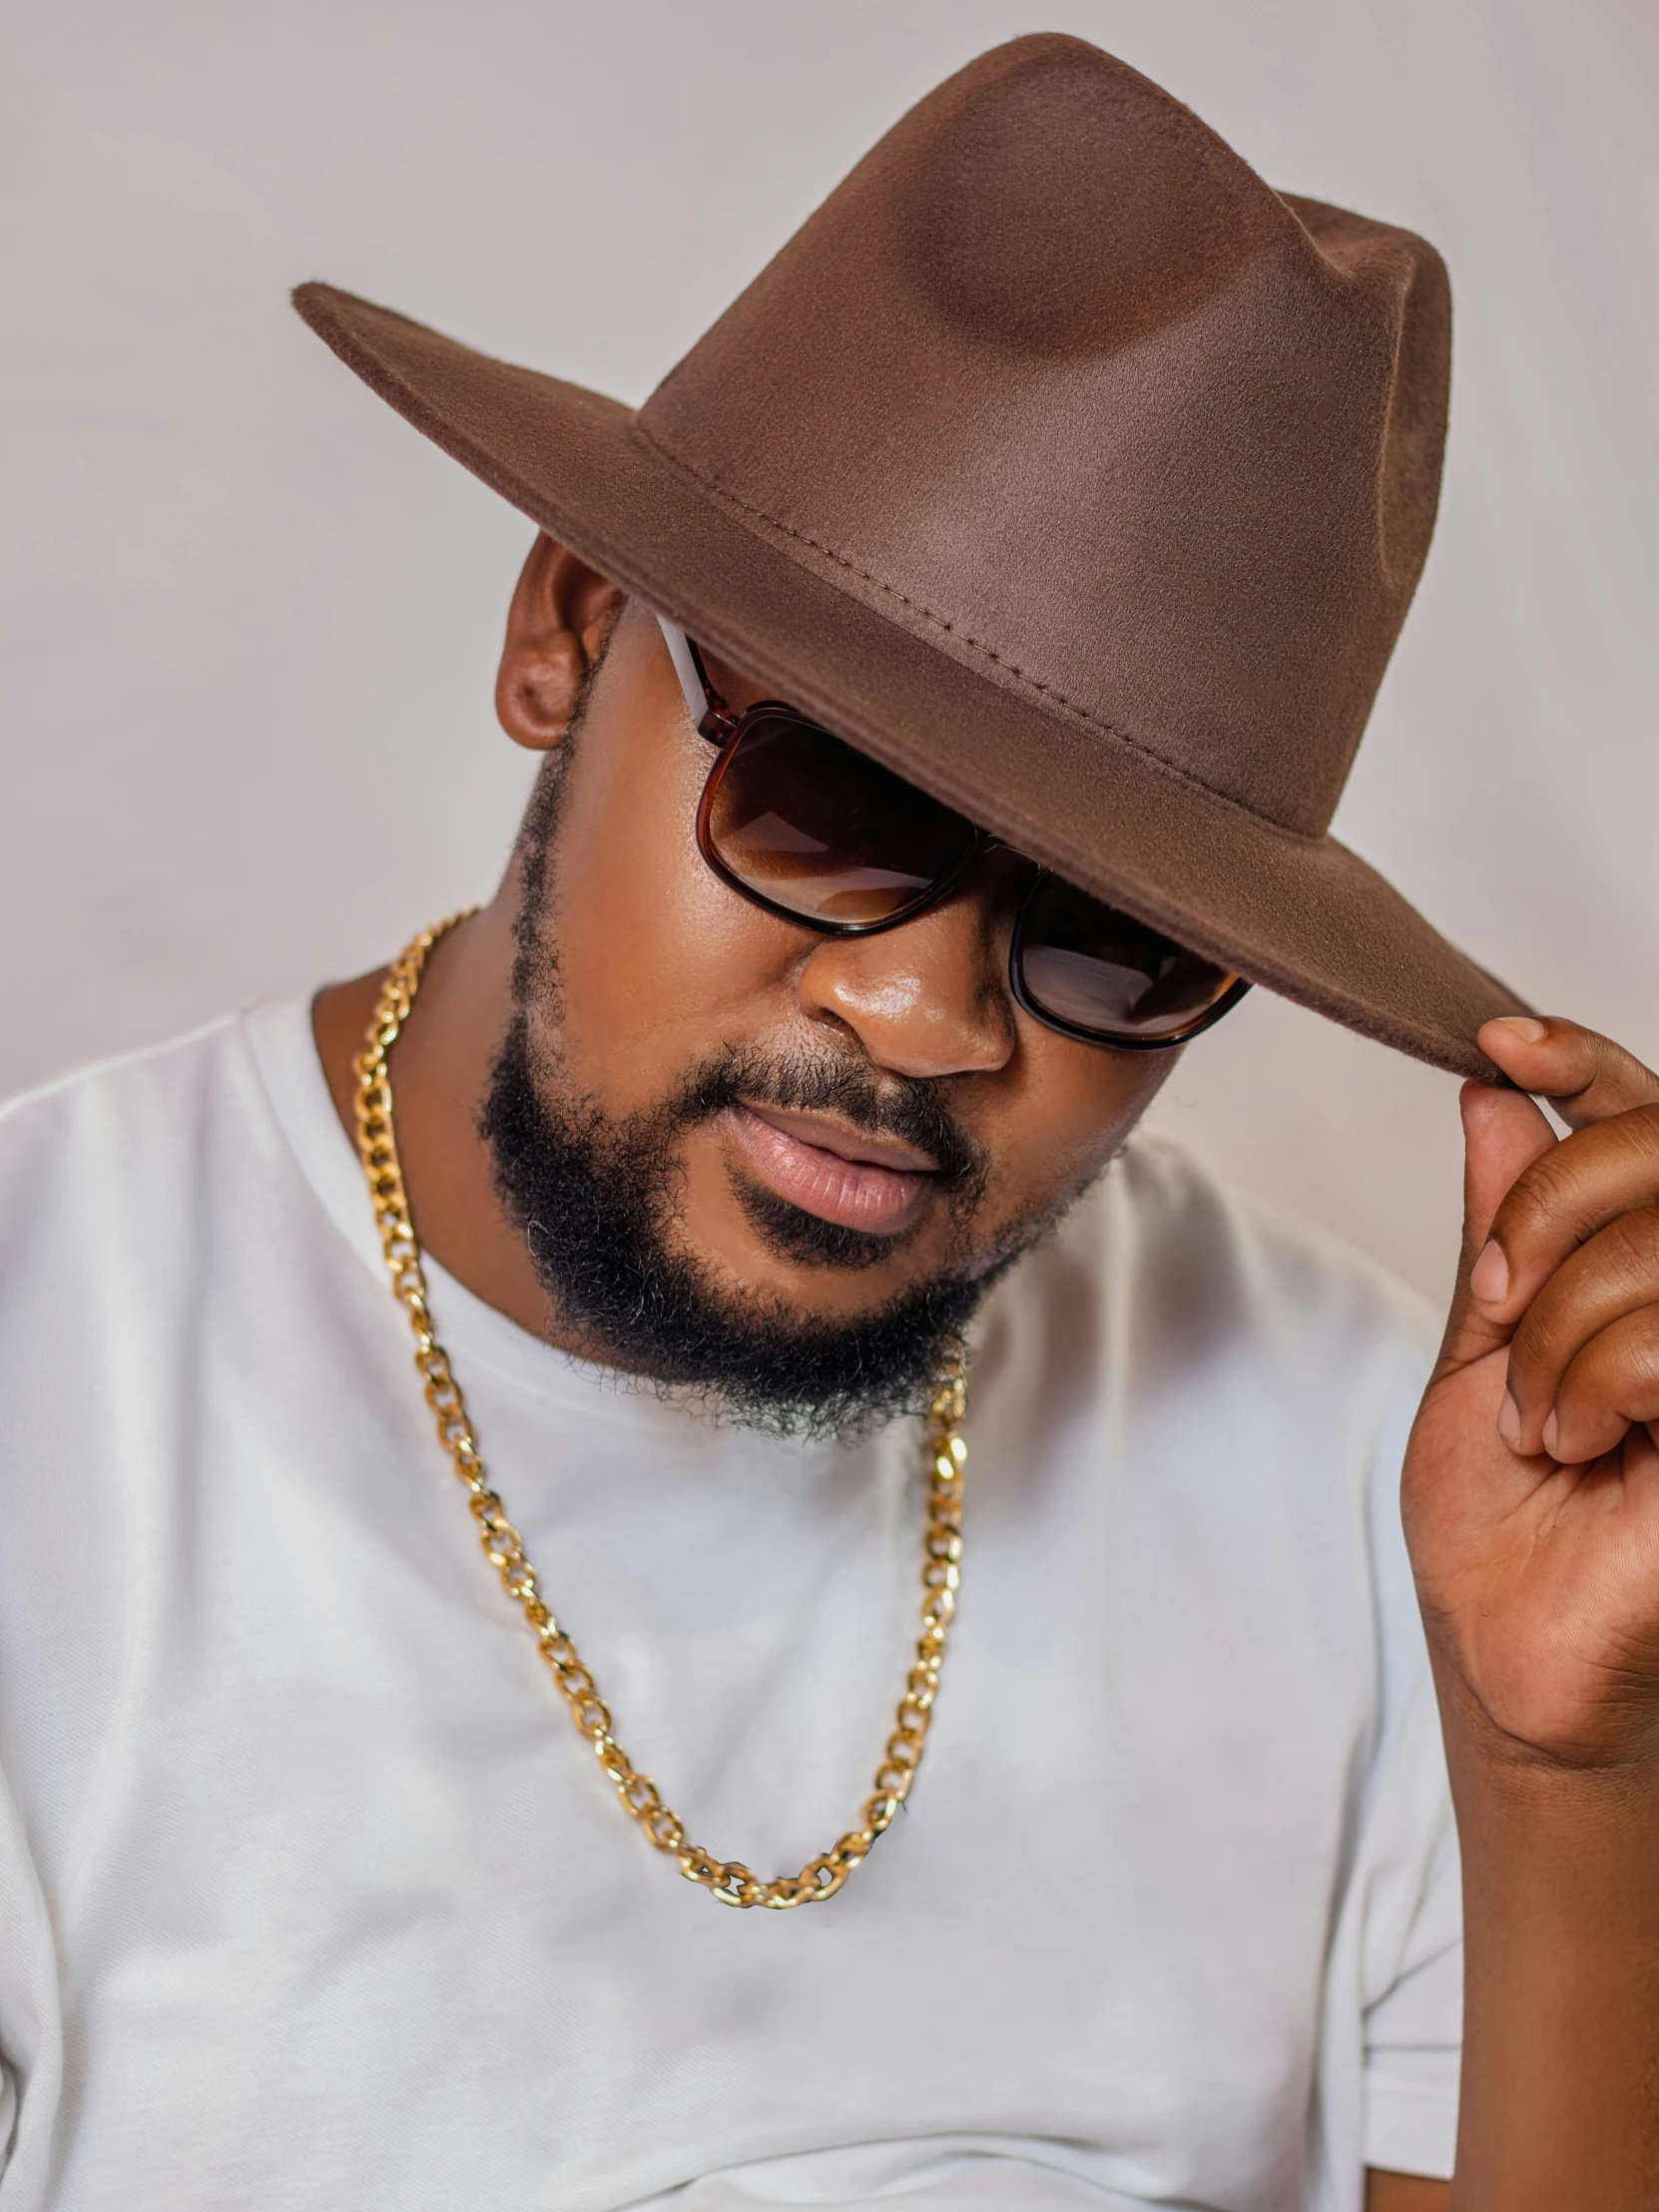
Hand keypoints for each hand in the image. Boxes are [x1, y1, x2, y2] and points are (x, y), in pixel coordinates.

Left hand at [1403, 1016, 1658, 1770]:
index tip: (1498, 1042)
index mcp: (1652, 1268)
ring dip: (1556, 1334)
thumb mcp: (1479, 1351)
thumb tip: (1496, 1099)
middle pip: (1647, 1155)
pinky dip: (1592, 1381)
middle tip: (1503, 1315)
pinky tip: (1581, 1447)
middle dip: (1541, 1226)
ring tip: (1541, 1422)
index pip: (1648, 1120)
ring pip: (1652, 1248)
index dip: (1585, 1063)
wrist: (1514, 1657)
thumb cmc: (1504, 1522)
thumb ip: (1503, 1228)